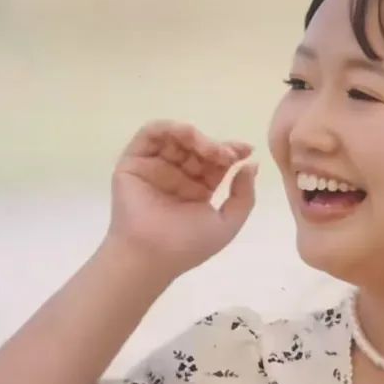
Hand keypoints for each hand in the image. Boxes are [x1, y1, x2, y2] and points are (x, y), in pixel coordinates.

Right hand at [105, 120, 256, 277]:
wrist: (152, 256)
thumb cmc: (187, 245)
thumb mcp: (228, 223)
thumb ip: (244, 196)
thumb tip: (251, 165)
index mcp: (196, 189)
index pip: (214, 162)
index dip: (231, 152)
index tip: (247, 150)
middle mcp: (176, 176)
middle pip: (197, 148)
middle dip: (215, 146)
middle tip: (227, 154)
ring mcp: (154, 167)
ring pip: (175, 138)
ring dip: (195, 136)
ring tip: (209, 148)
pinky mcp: (133, 162)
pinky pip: (149, 135)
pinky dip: (169, 128)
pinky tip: (186, 135)